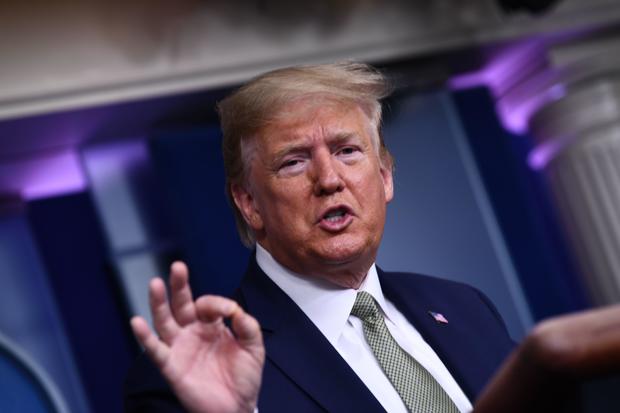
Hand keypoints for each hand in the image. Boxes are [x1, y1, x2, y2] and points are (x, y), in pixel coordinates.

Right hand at [131, 261, 264, 412]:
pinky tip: (137, 322)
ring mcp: (180, 348)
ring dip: (159, 303)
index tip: (231, 311)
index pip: (207, 304)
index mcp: (212, 325)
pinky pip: (155, 350)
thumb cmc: (244, 378)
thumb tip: (236, 310)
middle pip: (181, 304)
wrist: (238, 408)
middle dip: (179, 285)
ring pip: (165, 321)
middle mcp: (192, 332)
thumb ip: (248, 327)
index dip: (217, 303)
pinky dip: (144, 337)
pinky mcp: (171, 367)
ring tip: (156, 283)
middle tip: (178, 267)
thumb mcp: (254, 348)